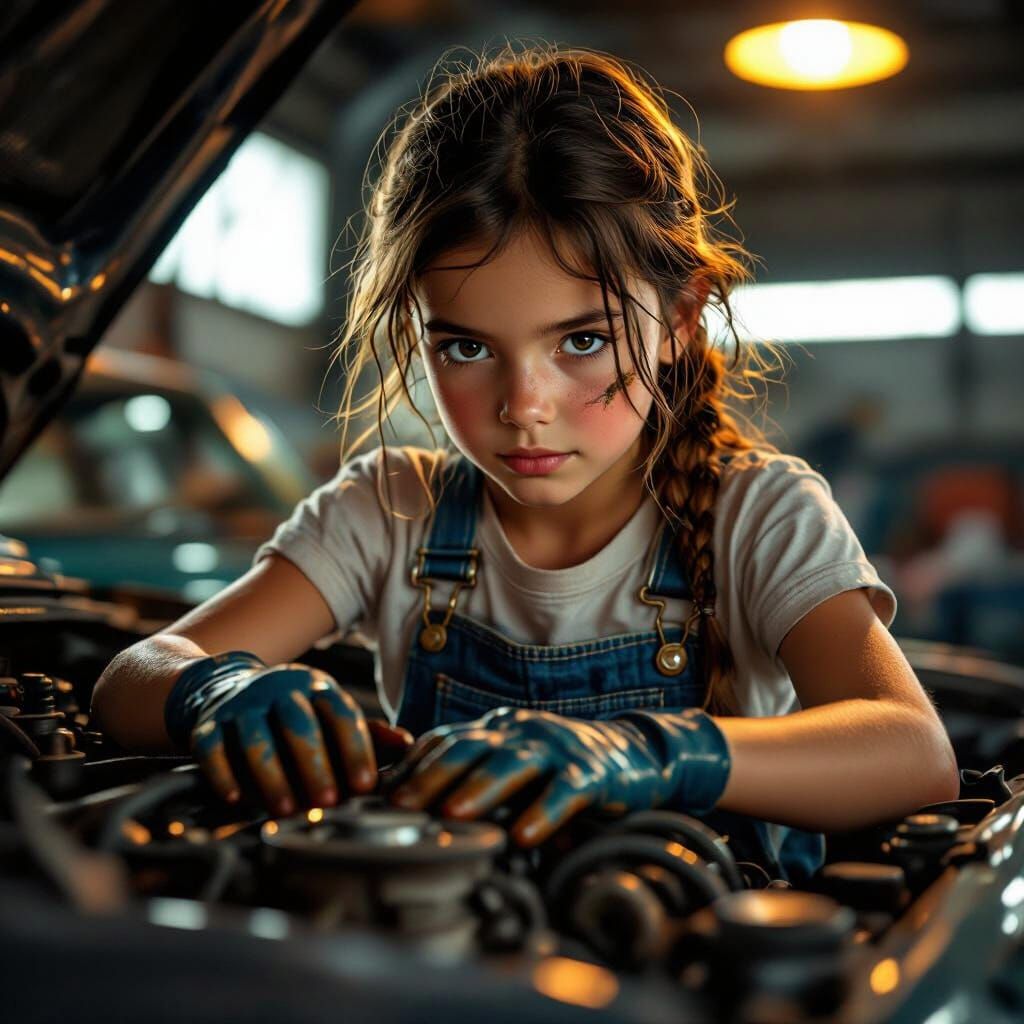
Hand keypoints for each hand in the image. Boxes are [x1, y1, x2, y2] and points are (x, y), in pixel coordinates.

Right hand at [164, 651, 412, 815]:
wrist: (226, 690)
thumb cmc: (295, 716)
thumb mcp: (331, 716)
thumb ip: (368, 734)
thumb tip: (409, 746)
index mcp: (318, 687)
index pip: (341, 714)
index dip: (355, 749)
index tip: (364, 787)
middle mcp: (280, 689)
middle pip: (298, 724)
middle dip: (314, 765)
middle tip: (326, 803)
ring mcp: (242, 704)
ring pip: (255, 737)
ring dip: (271, 776)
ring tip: (285, 810)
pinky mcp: (208, 723)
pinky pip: (211, 747)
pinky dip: (223, 775)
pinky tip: (236, 801)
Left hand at [388, 706, 730, 845]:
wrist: (632, 755)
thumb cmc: (559, 769)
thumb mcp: (512, 767)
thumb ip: (472, 779)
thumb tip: (410, 806)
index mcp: (496, 730)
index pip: (445, 741)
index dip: (411, 765)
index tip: (376, 793)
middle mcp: (520, 731)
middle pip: (469, 747)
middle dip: (431, 776)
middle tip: (400, 804)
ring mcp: (555, 747)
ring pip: (513, 764)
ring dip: (481, 789)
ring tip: (453, 815)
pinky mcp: (590, 771)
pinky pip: (564, 791)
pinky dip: (543, 812)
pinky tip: (525, 836)